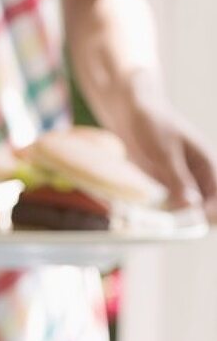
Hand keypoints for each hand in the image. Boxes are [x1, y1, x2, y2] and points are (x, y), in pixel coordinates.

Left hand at [112, 92, 216, 217]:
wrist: (130, 113)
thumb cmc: (152, 125)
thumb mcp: (166, 153)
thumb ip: (179, 180)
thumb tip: (193, 207)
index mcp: (207, 164)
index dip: (210, 212)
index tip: (193, 221)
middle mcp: (197, 177)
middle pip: (207, 208)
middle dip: (195, 220)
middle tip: (175, 226)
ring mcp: (181, 183)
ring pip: (188, 211)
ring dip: (178, 220)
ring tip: (161, 224)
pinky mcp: (164, 186)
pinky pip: (169, 207)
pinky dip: (163, 214)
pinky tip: (150, 218)